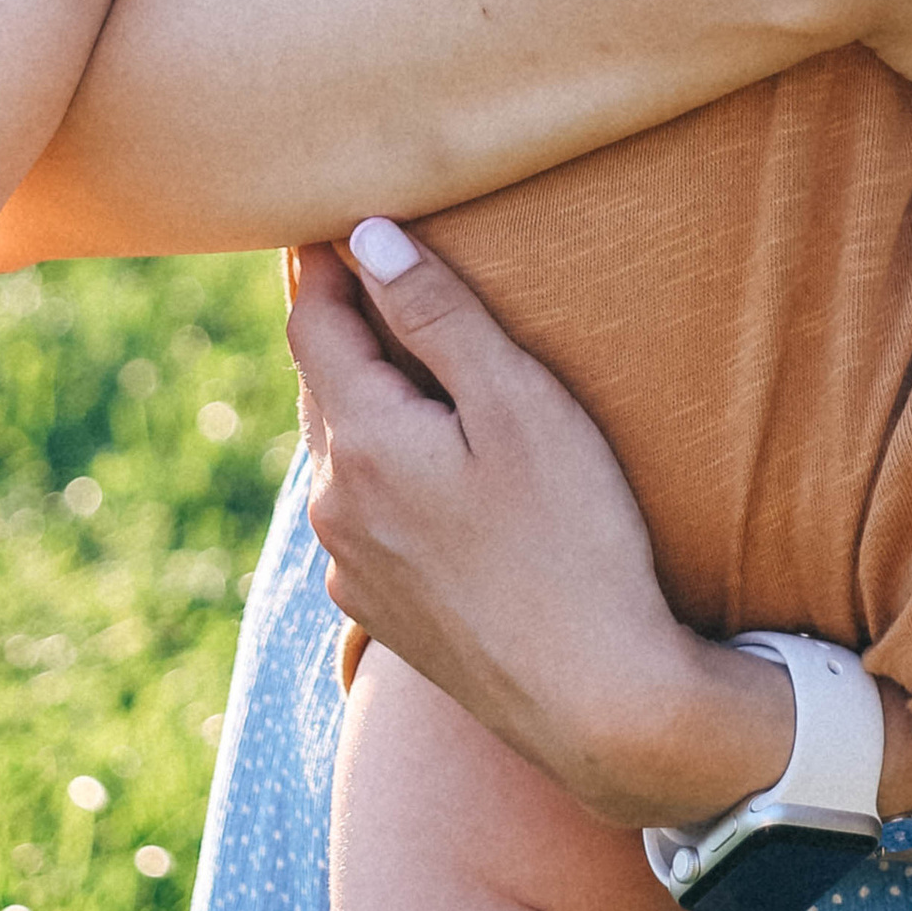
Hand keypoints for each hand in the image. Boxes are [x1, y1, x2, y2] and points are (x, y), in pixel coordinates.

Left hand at [288, 233, 911, 827]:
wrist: (597, 700)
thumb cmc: (575, 537)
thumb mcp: (520, 403)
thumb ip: (438, 315)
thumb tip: (367, 235)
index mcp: (361, 441)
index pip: (314, 319)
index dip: (326, 259)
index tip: (342, 210)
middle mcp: (335, 505)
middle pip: (322, 383)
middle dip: (345, 323)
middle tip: (370, 261)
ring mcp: (352, 566)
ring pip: (342, 451)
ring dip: (365, 397)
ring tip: (406, 354)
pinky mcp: (382, 610)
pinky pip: (365, 510)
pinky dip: (386, 466)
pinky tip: (433, 465)